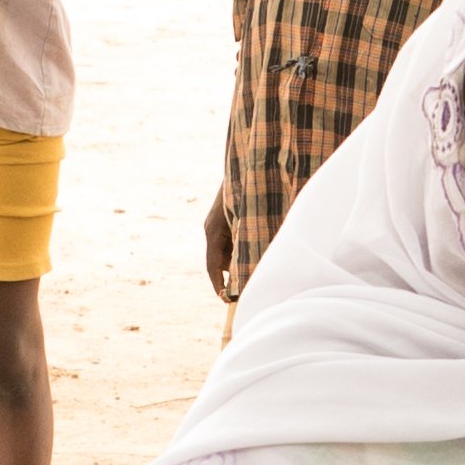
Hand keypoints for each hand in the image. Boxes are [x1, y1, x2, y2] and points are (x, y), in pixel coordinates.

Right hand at [201, 183, 243, 305]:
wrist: (247, 165)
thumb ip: (248, 243)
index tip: (226, 299)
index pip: (212, 265)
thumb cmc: (249, 192)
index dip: (218, 284)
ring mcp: (216, 224)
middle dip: (230, 277)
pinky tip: (253, 255)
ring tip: (253, 275)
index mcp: (214, 231)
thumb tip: (247, 270)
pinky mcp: (223, 220)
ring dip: (236, 264)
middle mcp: (211, 228)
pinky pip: (229, 242)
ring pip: (224, 251)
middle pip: (218, 260)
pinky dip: (238, 252)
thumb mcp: (250, 221)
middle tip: (242, 293)